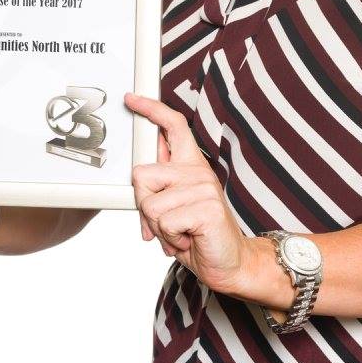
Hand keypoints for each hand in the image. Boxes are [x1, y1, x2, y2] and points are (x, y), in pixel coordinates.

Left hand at [125, 93, 252, 295]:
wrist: (229, 262)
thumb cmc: (197, 236)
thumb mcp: (172, 207)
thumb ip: (157, 189)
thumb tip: (139, 174)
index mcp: (190, 165)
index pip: (172, 126)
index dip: (151, 110)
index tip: (132, 100)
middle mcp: (197, 171)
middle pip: (142, 174)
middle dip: (144, 205)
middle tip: (166, 222)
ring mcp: (204, 187)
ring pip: (150, 204)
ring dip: (159, 228)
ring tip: (180, 232)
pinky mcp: (207, 207)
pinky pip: (165, 221)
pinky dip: (170, 239)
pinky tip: (188, 239)